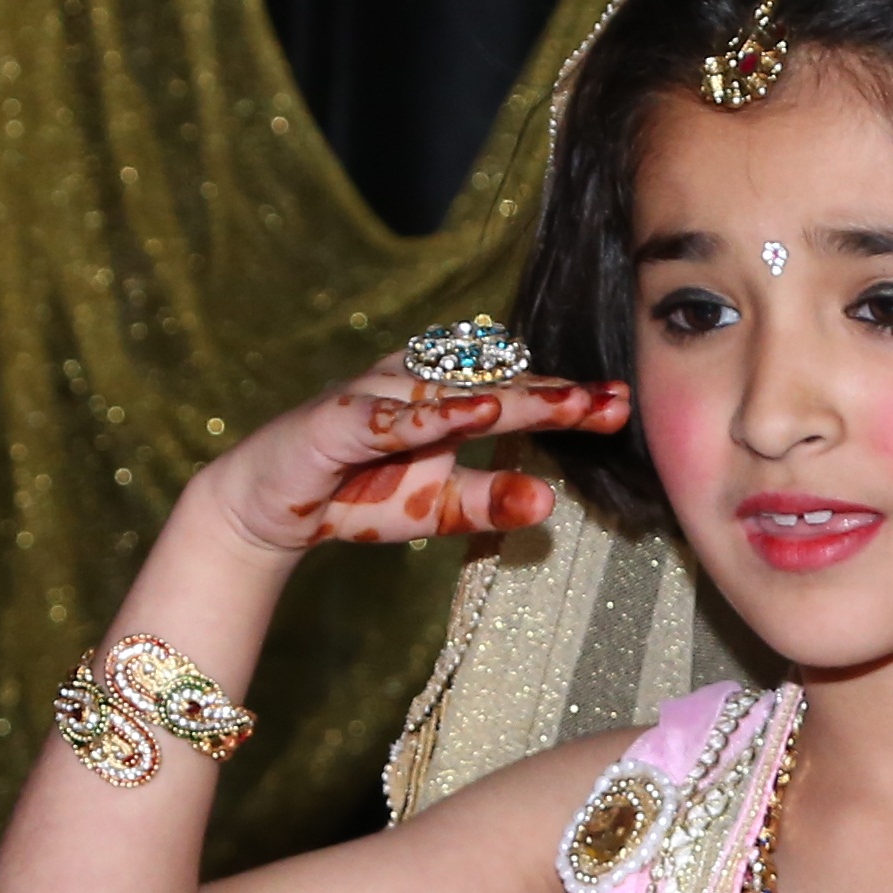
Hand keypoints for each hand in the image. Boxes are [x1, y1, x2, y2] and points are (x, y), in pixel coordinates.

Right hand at [190, 358, 632, 558]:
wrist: (270, 507)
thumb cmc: (360, 496)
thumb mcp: (437, 508)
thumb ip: (490, 502)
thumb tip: (550, 503)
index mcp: (443, 401)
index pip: (515, 394)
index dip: (566, 399)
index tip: (621, 405)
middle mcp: (413, 386)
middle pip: (491, 384)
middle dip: (552, 393)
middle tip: (608, 400)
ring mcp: (374, 397)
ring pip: (444, 392)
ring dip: (502, 399)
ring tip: (556, 407)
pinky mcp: (334, 419)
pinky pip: (385, 417)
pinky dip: (427, 417)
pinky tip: (469, 416)